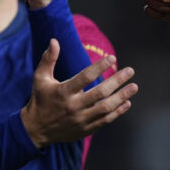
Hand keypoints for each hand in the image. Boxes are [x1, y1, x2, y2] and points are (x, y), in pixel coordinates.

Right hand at [22, 39, 137, 147]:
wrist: (36, 129)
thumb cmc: (40, 99)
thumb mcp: (40, 78)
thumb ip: (48, 59)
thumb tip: (54, 40)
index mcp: (63, 92)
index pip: (85, 77)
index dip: (100, 66)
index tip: (112, 58)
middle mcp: (73, 106)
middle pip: (101, 92)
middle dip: (117, 80)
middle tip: (130, 71)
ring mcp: (81, 119)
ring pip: (106, 107)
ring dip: (122, 96)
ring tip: (134, 86)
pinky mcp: (85, 129)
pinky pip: (105, 120)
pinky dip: (118, 111)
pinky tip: (126, 102)